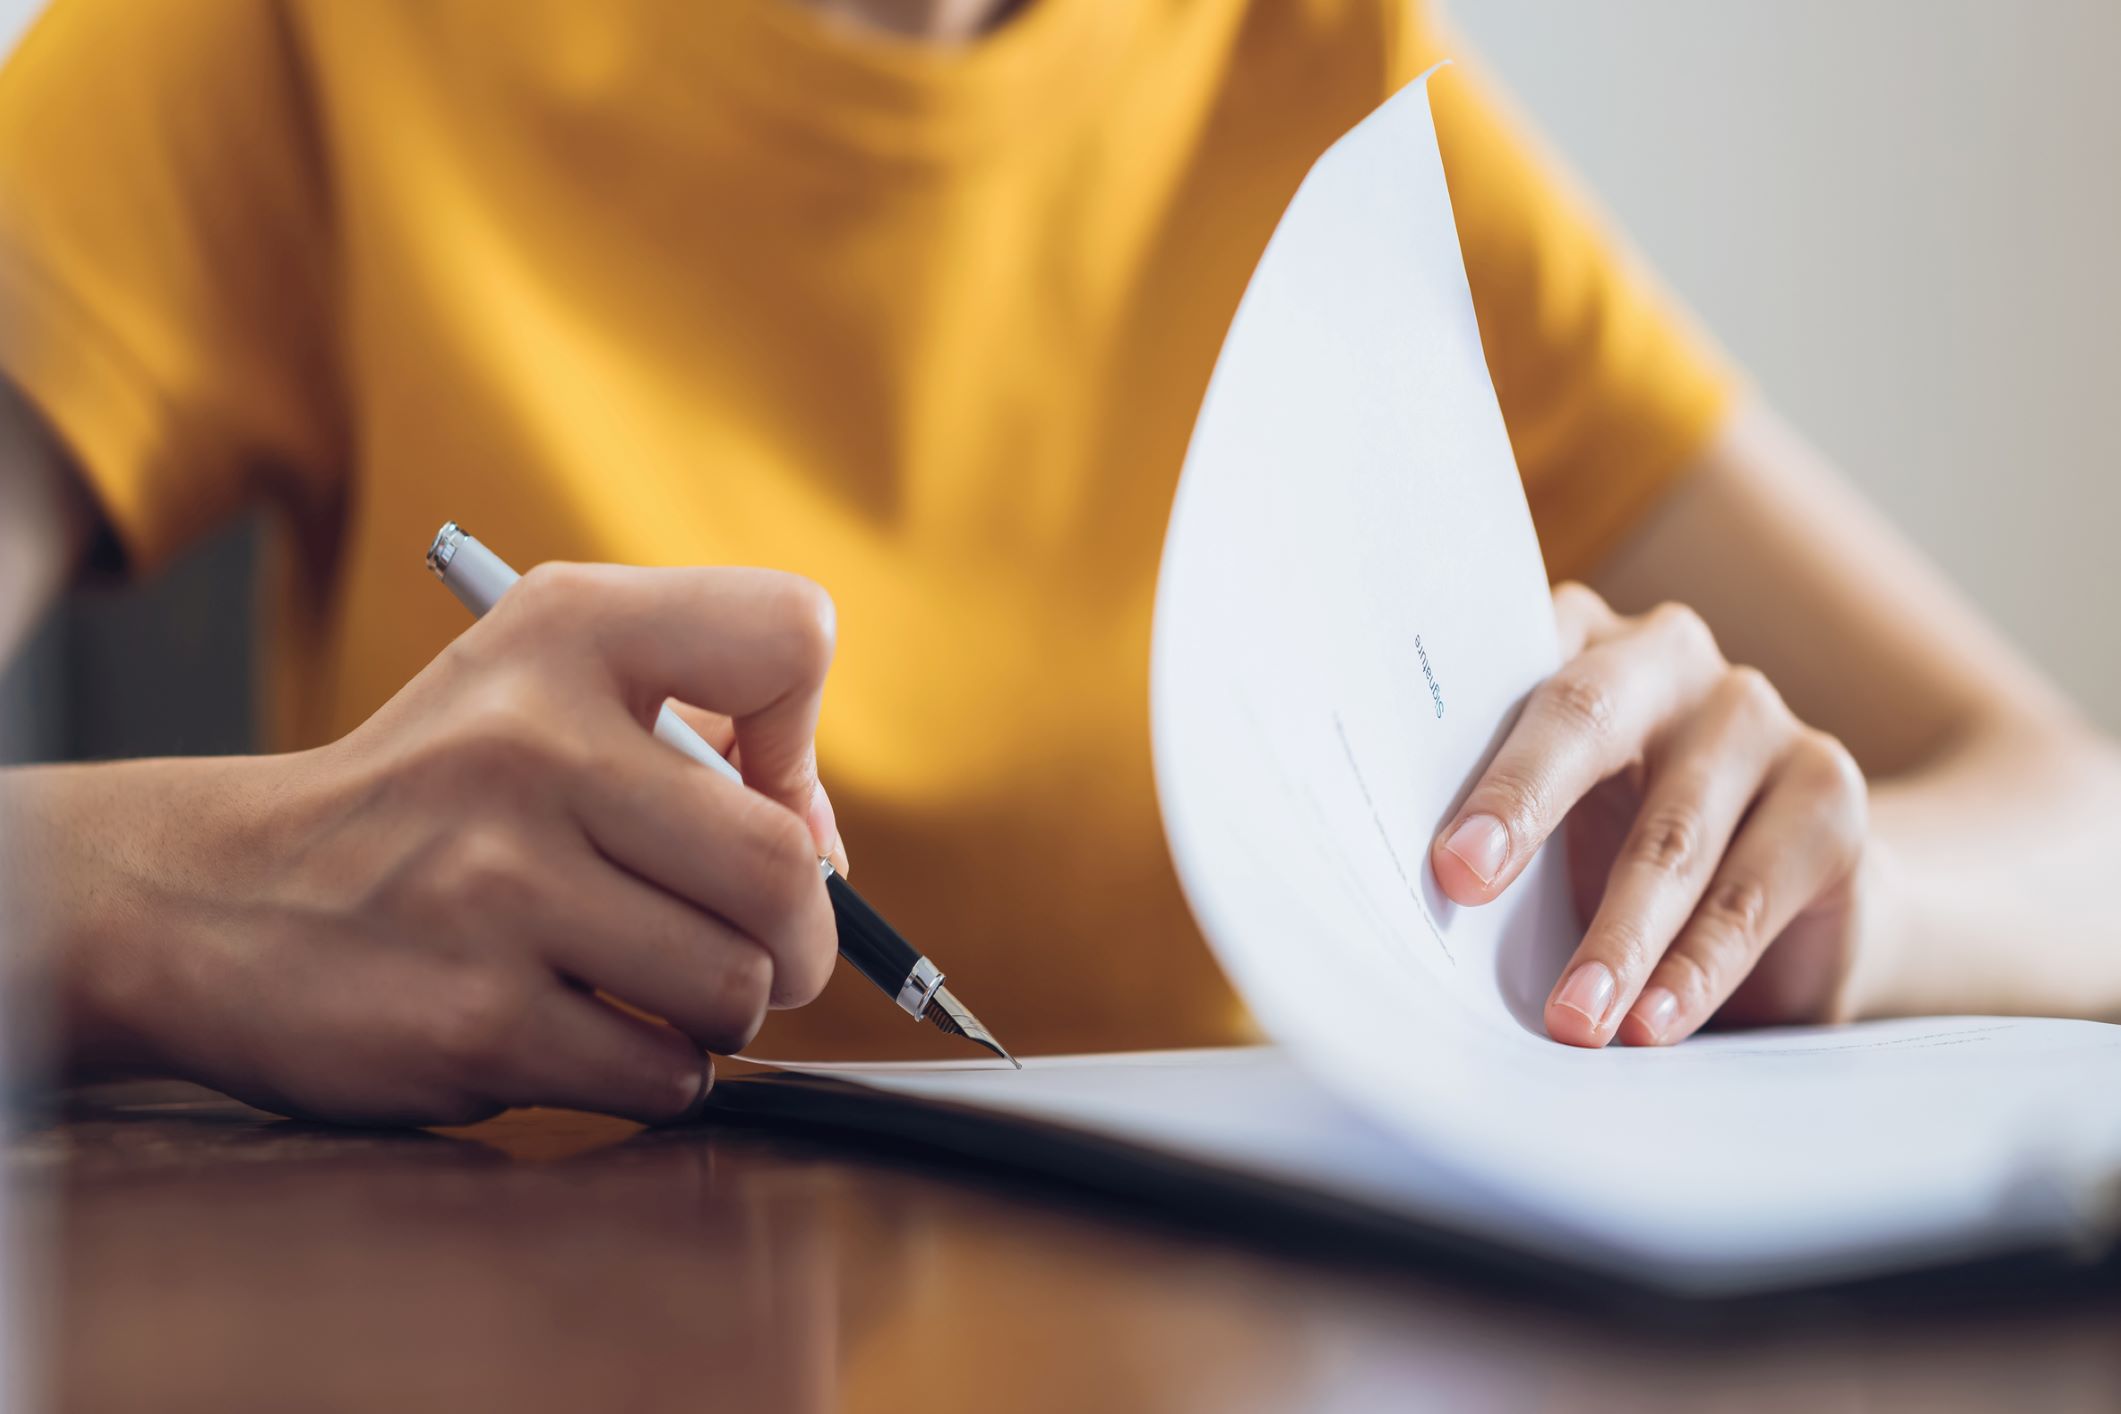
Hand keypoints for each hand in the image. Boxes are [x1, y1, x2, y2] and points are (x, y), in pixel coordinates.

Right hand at [12, 563, 846, 1123]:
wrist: (217, 899)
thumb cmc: (435, 798)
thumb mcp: (542, 685)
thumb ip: (706, 727)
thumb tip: (827, 856)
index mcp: (565, 634)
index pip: (789, 635)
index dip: (800, 739)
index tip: (751, 792)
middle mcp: (530, 746)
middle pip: (786, 866)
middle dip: (799, 933)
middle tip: (754, 947)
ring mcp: (496, 889)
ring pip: (736, 985)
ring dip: (723, 1012)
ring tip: (651, 989)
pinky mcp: (473, 1022)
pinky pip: (662, 1075)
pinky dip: (655, 1074)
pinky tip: (589, 1036)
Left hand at [1429, 584, 1873, 1046]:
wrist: (1791, 905)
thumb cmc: (1619, 849)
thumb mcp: (1550, 826)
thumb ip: (1495, 829)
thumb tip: (1419, 896)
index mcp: (1575, 641)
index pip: (1502, 662)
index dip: (1456, 738)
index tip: (1431, 839)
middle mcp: (1666, 655)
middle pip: (1585, 716)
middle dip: (1521, 802)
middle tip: (1464, 883)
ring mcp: (1755, 715)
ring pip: (1670, 833)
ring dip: (1615, 937)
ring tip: (1572, 1018)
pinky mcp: (1827, 790)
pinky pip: (1747, 894)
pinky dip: (1693, 971)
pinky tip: (1652, 1023)